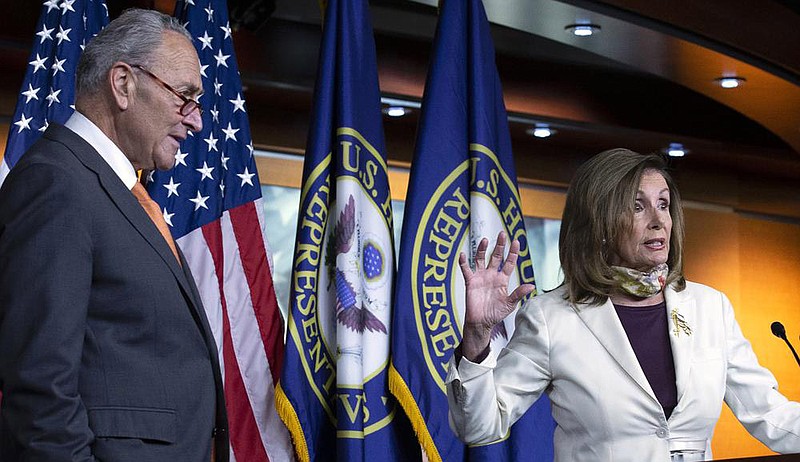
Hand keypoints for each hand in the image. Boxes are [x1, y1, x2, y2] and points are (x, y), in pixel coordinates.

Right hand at [458, 232, 534, 360]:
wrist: (481, 322)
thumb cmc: (495, 313)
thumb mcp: (510, 304)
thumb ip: (518, 294)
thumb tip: (531, 285)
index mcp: (503, 279)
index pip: (509, 263)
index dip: (513, 252)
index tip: (516, 241)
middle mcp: (492, 275)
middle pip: (496, 256)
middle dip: (499, 245)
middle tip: (502, 234)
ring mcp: (481, 277)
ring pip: (481, 259)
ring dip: (482, 249)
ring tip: (485, 240)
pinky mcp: (471, 282)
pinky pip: (466, 270)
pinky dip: (463, 262)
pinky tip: (462, 255)